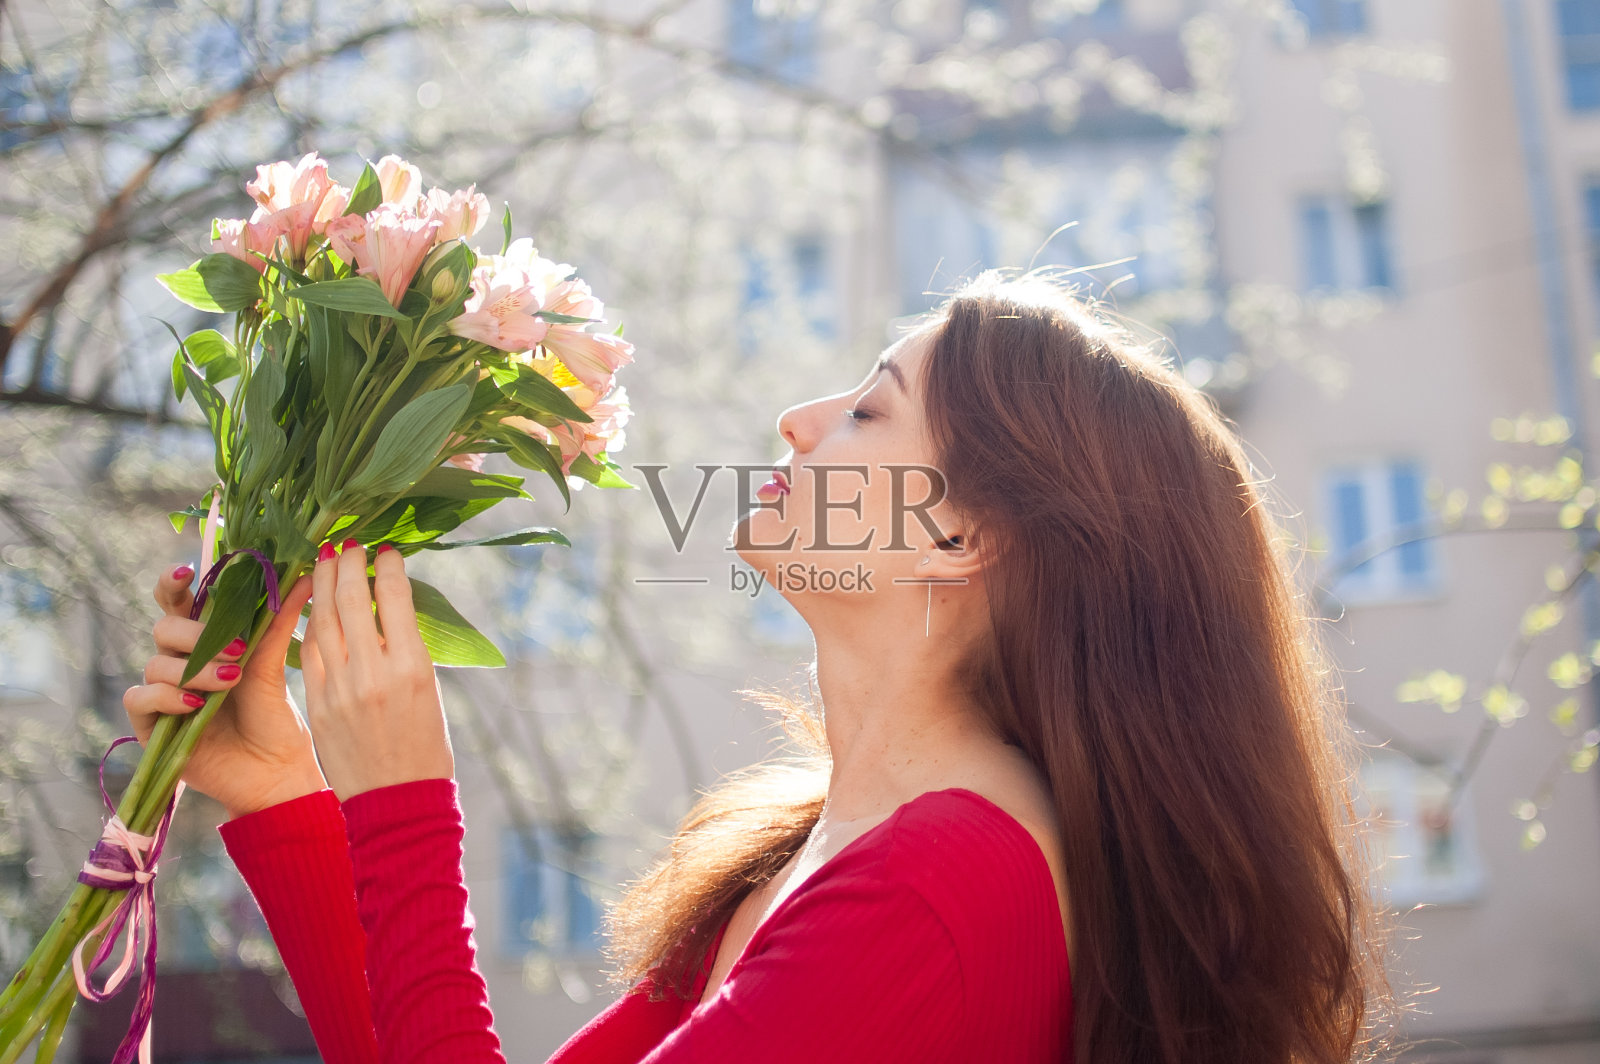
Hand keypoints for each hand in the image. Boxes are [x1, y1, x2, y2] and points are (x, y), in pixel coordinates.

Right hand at [124, 564, 326, 819]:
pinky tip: (197, 704)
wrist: (275, 774)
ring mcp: (163, 692)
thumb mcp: (276, 666)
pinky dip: (167, 696)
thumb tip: (302, 575)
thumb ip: (279, 622)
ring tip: (230, 681)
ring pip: (155, 661)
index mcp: (207, 642)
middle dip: (197, 633)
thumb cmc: (276, 719)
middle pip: (164, 626)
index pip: (179, 602)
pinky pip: (140, 697)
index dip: (172, 583)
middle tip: (237, 649)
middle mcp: (181, 662)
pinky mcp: (150, 726)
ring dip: (194, 668)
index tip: (185, 572)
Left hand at [301, 540, 453, 801]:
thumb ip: (406, 648)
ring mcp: (340, 686)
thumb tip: (387, 607)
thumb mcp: (429, 690)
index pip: (395, 597)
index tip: (386, 549)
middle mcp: (374, 671)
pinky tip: (311, 603)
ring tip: (326, 559)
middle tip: (350, 543)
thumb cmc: (425, 746)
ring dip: (323, 582)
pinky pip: (309, 649)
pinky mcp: (318, 701)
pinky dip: (309, 620)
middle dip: (350, 563)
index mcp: (412, 666)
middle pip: (354, 598)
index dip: (388, 565)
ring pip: (324, 617)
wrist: (396, 803)